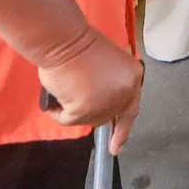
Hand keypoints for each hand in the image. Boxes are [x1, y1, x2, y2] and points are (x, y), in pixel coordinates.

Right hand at [36, 27, 143, 155]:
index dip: (122, 130)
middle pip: (106, 117)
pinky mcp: (85, 109)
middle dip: (89, 112)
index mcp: (133, 77)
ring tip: (65, 89)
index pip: (130, 110)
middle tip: (76, 103)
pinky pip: (68, 120)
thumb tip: (100, 102)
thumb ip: (110, 84)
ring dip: (72, 109)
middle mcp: (125, 92)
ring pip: (86, 120)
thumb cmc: (79, 45)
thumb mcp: (108, 64)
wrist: (64, 40)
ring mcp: (106, 103)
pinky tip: (55, 100)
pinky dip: (57, 113)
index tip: (115, 147)